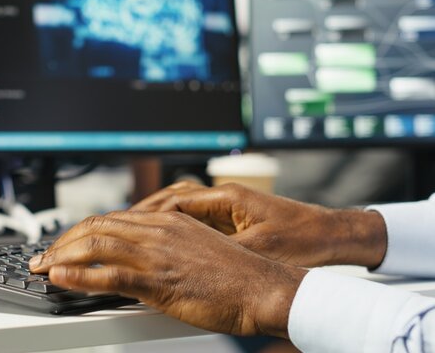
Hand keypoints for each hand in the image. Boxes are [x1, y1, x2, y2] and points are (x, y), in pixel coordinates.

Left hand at [30, 211, 306, 337]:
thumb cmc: (235, 274)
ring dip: (62, 257)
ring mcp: (156, 255)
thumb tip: (140, 255)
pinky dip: (79, 277)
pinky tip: (60, 279)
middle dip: (63, 241)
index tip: (64, 244)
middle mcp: (157, 231)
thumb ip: (167, 246)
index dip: (80, 231)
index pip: (111, 219)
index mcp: (166, 221)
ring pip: (97, 246)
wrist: (262, 288)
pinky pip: (110, 276)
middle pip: (96, 227)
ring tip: (42, 267)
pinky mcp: (159, 281)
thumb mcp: (197, 248)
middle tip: (43, 256)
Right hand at [131, 182, 386, 267]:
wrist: (331, 234)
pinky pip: (196, 217)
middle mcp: (225, 196)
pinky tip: (167, 239)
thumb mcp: (259, 248)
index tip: (129, 226)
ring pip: (183, 206)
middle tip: (123, 227)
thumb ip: (222, 249)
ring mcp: (229, 205)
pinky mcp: (234, 216)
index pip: (176, 200)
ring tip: (137, 232)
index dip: (149, 214)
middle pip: (173, 198)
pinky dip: (177, 225)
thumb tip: (189, 258)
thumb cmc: (302, 239)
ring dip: (160, 217)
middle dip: (147, 213)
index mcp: (228, 197)